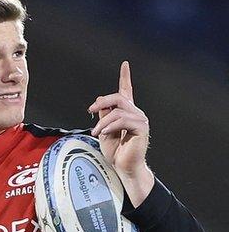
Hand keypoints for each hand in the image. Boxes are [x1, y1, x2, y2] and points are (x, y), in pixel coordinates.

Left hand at [88, 60, 154, 205]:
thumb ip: (103, 116)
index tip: (125, 64)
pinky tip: (104, 133)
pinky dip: (110, 126)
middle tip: (90, 110)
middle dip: (102, 101)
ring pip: (118, 111)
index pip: (126, 91)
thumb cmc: (115, 152)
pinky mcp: (141, 128)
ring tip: (96, 131)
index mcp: (126, 113)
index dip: (125, 77)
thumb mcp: (103, 131)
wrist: (123, 167)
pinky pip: (123, 120)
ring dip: (103, 121)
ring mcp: (140, 120)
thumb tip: (100, 101)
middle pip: (119, 98)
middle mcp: (135, 114)